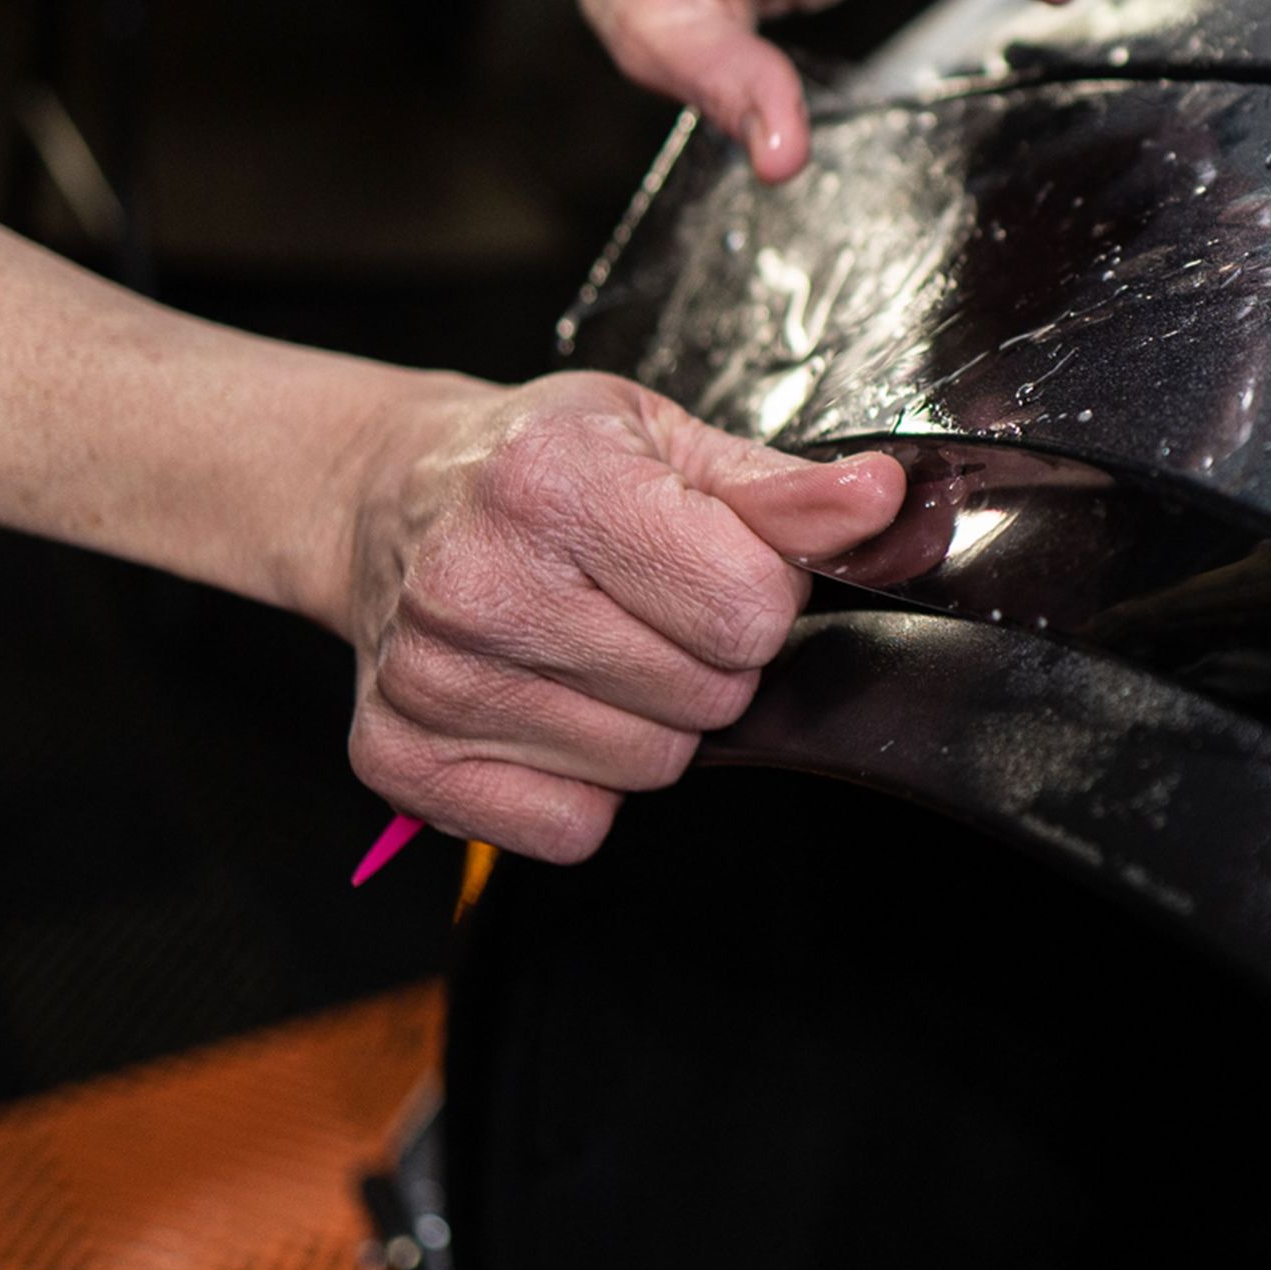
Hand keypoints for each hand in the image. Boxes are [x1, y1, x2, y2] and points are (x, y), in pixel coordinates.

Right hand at [340, 371, 904, 861]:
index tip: (715, 564)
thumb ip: (781, 489)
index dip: (759, 594)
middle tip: (648, 606)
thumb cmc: (535, 464)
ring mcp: (433, 680)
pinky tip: (547, 704)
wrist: (388, 495)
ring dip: (649, 721)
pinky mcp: (401, 760)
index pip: (746, 606)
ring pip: (649, 769)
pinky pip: (571, 829)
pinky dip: (582, 784)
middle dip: (708, 659)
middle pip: (707, 696)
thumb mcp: (662, 440)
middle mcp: (478, 582)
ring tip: (593, 648)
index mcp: (553, 481)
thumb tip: (881, 501)